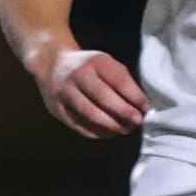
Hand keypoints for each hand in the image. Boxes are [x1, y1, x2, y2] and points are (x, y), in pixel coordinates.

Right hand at [34, 46, 148, 138]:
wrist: (50, 62)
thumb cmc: (87, 66)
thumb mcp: (104, 62)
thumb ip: (121, 80)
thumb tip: (140, 105)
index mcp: (95, 62)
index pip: (118, 80)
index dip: (134, 96)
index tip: (146, 108)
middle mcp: (77, 75)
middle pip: (102, 97)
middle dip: (123, 112)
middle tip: (137, 122)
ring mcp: (64, 92)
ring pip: (88, 112)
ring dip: (109, 124)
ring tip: (123, 129)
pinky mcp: (56, 108)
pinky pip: (77, 124)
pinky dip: (94, 131)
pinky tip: (107, 133)